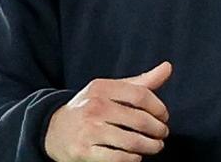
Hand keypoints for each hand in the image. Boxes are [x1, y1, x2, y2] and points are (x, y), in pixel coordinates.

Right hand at [44, 61, 171, 161]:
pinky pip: (117, 158)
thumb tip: (168, 67)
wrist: (52, 129)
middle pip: (139, 120)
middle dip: (158, 130)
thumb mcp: (110, 90)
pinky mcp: (83, 152)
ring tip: (155, 146)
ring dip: (150, 146)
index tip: (164, 116)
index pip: (141, 95)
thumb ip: (140, 82)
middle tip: (163, 134)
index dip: (158, 108)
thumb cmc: (90, 107)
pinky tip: (136, 156)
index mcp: (102, 88)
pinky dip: (132, 158)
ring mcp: (88, 130)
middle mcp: (94, 107)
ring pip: (131, 141)